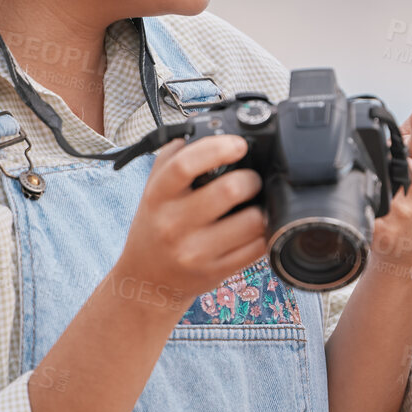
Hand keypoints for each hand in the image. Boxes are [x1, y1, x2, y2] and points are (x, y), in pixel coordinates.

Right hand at [112, 135, 268, 311]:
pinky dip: (264, 233)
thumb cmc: (156, 225)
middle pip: (229, 190)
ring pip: (252, 221)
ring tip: (255, 204)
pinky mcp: (216, 272)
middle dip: (251, 179)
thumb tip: (209, 130)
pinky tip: (255, 228)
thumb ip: (175, 156)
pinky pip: (257, 248)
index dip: (218, 148)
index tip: (239, 144)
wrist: (146, 280)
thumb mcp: (153, 189)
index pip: (185, 165)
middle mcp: (173, 224)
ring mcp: (195, 252)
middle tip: (251, 180)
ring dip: (263, 208)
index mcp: (158, 196)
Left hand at [370, 71, 411, 270]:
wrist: (410, 241)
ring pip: (380, 191)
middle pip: (405, 165)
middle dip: (406, 150)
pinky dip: (359, 213)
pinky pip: (363, 217)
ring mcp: (405, 214)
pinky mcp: (385, 236)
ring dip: (375, 184)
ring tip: (380, 184)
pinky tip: (360, 212)